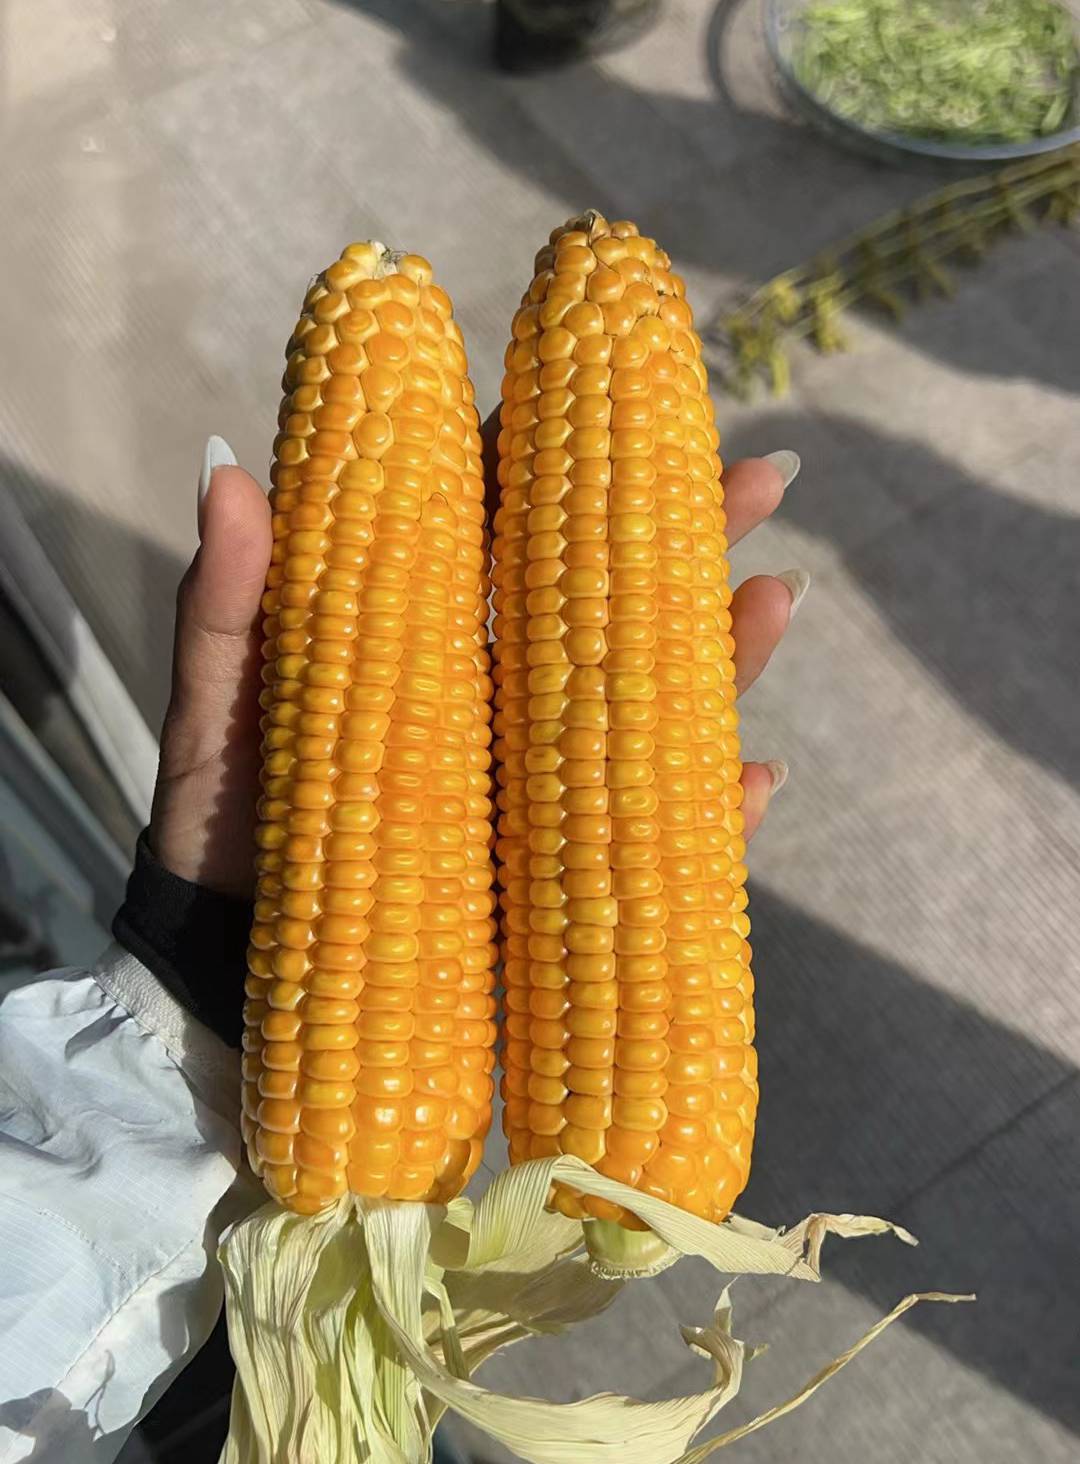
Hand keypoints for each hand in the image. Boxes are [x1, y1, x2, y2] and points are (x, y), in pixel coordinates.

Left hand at [146, 432, 800, 895]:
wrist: (238, 963)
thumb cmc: (223, 826)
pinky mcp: (565, 865)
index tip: (611, 390)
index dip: (553, 451)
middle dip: (686, 531)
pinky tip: (759, 780)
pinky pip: (653, 836)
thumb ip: (226, 605)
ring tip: (778, 601)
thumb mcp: (215, 713)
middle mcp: (495, 688)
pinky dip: (710, 812)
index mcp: (418, 628)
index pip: (498, 519)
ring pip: (649, 697)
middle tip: (764, 479)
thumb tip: (226, 465)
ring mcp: (538, 772)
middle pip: (602, 592)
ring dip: (722, 651)